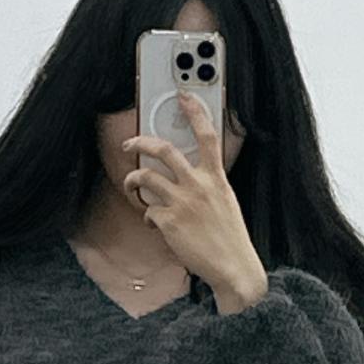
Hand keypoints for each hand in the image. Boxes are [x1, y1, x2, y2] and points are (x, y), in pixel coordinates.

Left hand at [122, 92, 268, 309]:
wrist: (234, 268)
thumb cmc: (230, 238)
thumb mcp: (226, 202)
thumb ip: (208, 185)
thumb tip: (185, 178)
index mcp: (216, 178)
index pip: (208, 135)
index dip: (196, 111)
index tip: (185, 95)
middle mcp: (199, 185)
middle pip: (164, 150)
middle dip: (140, 141)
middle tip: (129, 143)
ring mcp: (182, 202)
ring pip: (146, 177)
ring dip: (133, 180)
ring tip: (131, 185)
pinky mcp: (168, 222)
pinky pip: (148, 211)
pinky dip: (148, 216)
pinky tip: (155, 224)